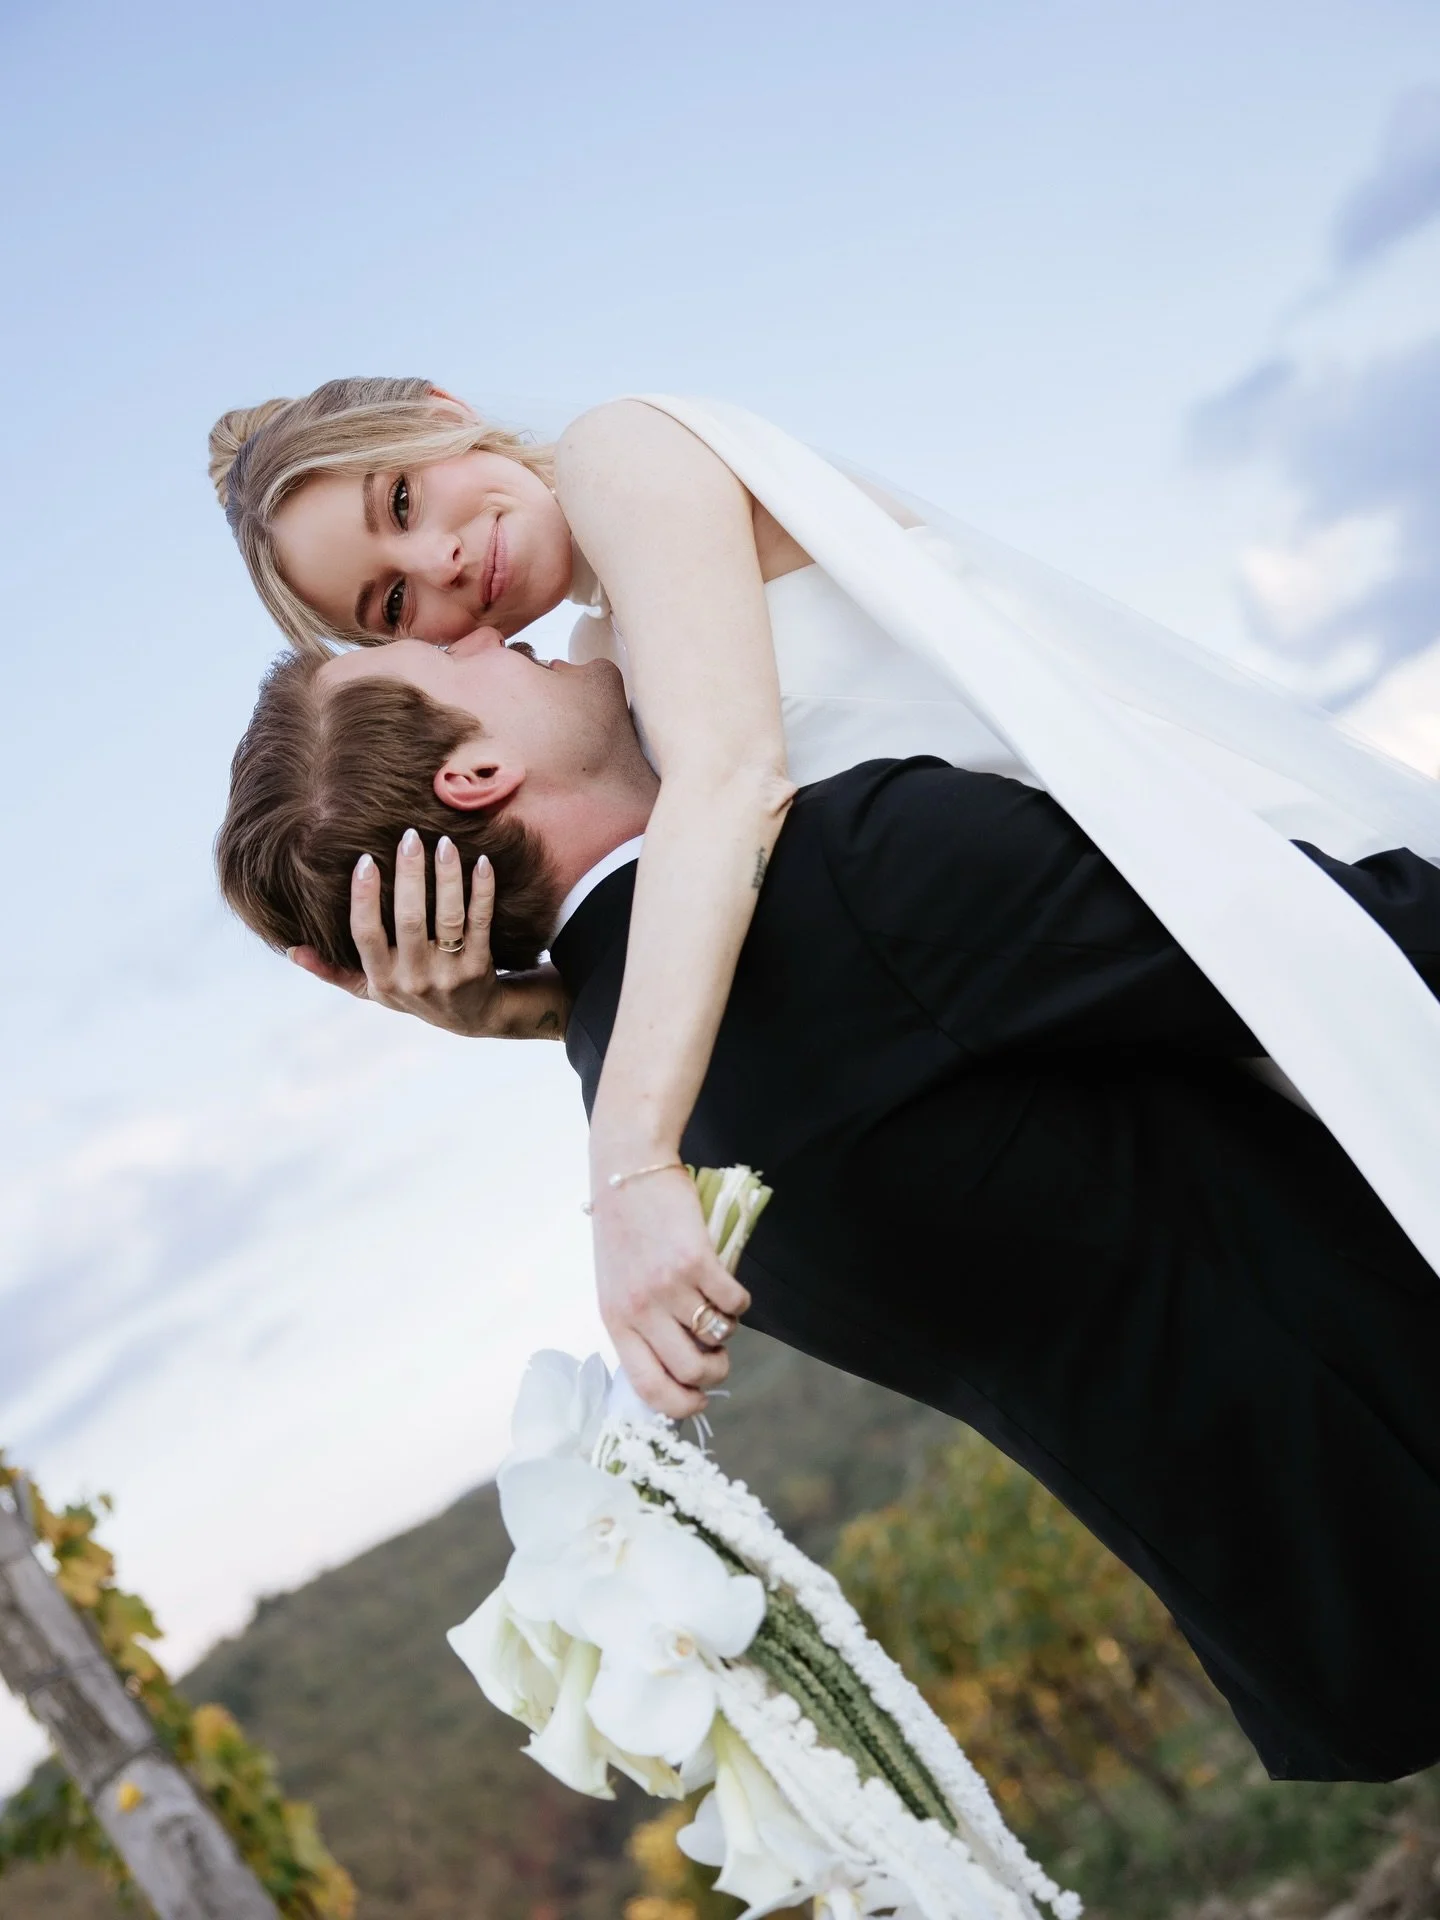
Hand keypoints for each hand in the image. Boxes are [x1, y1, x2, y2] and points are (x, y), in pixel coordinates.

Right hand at [289, 831, 567, 1039]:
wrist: (472, 1018)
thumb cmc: (412, 992)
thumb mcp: (371, 989)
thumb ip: (333, 971)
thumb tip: (293, 949)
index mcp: (381, 978)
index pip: (365, 934)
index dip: (363, 898)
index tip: (366, 860)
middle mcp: (414, 978)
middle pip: (409, 920)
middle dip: (409, 875)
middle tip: (410, 837)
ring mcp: (449, 973)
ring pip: (448, 918)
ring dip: (446, 877)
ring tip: (445, 843)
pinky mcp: (480, 966)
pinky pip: (481, 922)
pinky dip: (482, 892)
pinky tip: (483, 863)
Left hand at [590, 1166, 751, 1418]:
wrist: (628, 1171)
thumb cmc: (623, 1230)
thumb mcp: (616, 1286)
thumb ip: (639, 1324)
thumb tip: (676, 1364)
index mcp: (615, 1321)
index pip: (647, 1387)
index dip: (680, 1406)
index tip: (699, 1401)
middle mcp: (640, 1309)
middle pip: (691, 1372)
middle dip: (715, 1373)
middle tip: (717, 1354)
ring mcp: (669, 1286)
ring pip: (717, 1339)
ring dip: (727, 1334)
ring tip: (719, 1313)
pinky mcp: (697, 1260)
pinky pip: (735, 1303)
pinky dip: (740, 1302)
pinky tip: (729, 1286)